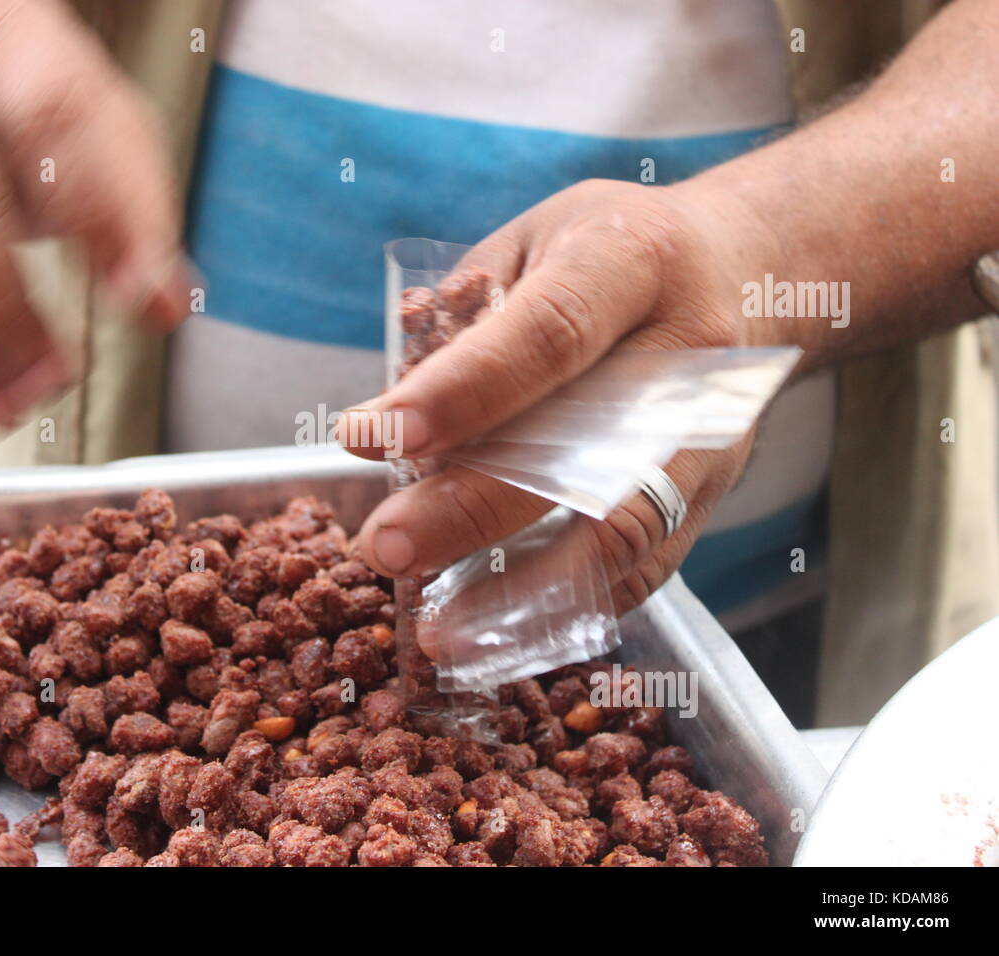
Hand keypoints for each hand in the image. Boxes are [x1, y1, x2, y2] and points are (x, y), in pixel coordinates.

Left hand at [340, 178, 769, 615]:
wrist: (747, 273)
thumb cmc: (613, 250)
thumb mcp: (534, 237)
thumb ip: (463, 315)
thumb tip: (386, 421)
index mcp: (634, 263)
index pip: (548, 334)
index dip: (464, 391)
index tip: (374, 435)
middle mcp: (688, 356)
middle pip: (585, 454)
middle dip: (472, 511)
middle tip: (384, 546)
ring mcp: (711, 436)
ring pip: (623, 536)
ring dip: (522, 595)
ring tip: (436, 628)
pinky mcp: (712, 496)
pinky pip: (644, 571)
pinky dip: (567, 610)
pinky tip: (496, 634)